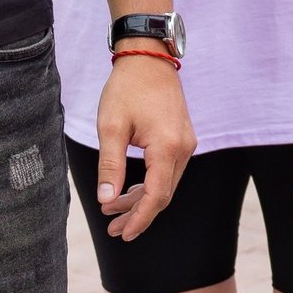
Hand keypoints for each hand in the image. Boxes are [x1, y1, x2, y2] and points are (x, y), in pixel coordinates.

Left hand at [96, 53, 194, 239]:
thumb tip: (106, 200)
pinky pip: (167, 170)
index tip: (123, 234)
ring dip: (141, 199)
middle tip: (113, 230)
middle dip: (138, 214)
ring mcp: (185, 143)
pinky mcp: (181, 138)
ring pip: (165, 184)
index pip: (156, 196)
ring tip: (113, 212)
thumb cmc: (127, 89)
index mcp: (167, 147)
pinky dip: (149, 183)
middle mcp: (183, 148)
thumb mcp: (111, 127)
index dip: (140, 219)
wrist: (148, 58)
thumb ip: (110, 166)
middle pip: (163, 194)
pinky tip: (129, 190)